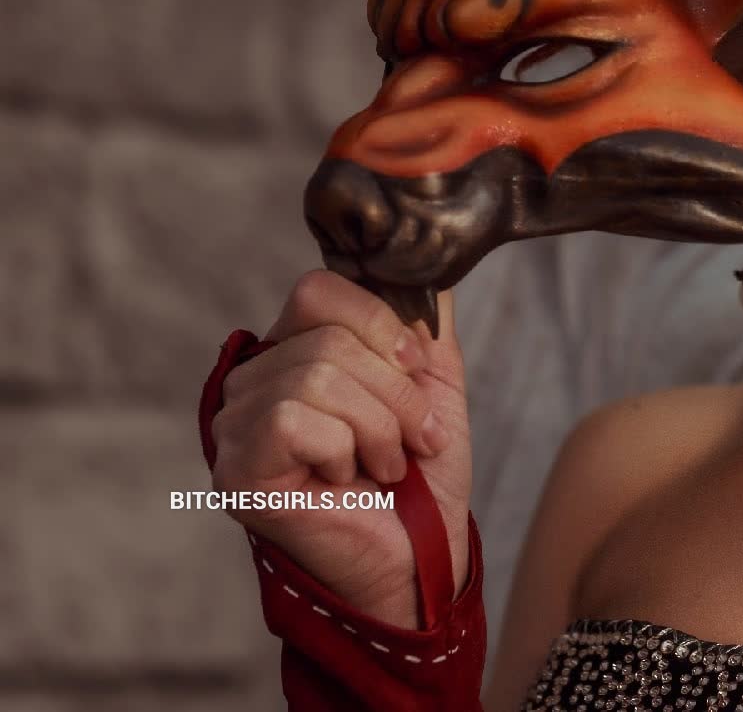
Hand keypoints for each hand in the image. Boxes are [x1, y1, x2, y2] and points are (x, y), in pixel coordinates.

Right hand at [208, 269, 471, 627]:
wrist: (421, 557)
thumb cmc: (421, 478)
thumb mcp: (433, 383)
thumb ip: (423, 320)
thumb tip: (426, 257)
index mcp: (293, 352)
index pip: (316, 289)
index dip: (379, 323)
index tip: (417, 368)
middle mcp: (252, 381)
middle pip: (326, 337)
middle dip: (395, 391)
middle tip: (415, 438)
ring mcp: (236, 424)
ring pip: (317, 374)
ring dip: (379, 426)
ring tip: (387, 465)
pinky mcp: (236, 467)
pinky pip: (294, 417)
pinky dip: (344, 448)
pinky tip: (350, 480)